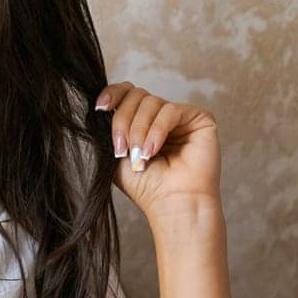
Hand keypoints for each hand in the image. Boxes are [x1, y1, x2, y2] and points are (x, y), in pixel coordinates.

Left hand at [92, 82, 222, 217]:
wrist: (172, 204)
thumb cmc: (145, 186)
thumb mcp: (115, 154)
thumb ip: (107, 129)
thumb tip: (98, 106)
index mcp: (141, 121)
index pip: (126, 93)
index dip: (112, 94)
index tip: (100, 108)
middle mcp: (160, 115)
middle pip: (135, 95)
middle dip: (122, 121)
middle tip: (120, 151)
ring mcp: (180, 116)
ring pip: (151, 102)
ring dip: (138, 131)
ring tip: (139, 157)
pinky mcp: (199, 119)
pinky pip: (170, 111)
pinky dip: (156, 131)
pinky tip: (152, 151)